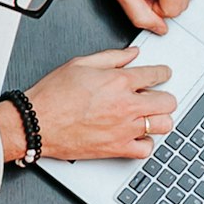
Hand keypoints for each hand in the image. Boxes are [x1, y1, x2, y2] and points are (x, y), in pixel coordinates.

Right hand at [23, 46, 175, 161]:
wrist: (35, 123)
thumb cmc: (51, 96)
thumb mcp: (79, 64)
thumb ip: (111, 57)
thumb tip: (132, 54)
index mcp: (118, 81)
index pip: (156, 75)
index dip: (163, 73)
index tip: (162, 75)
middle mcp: (126, 105)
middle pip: (168, 101)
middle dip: (164, 97)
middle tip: (156, 97)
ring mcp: (124, 128)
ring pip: (164, 125)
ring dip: (158, 119)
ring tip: (148, 117)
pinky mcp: (117, 148)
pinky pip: (146, 149)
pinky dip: (145, 143)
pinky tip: (136, 136)